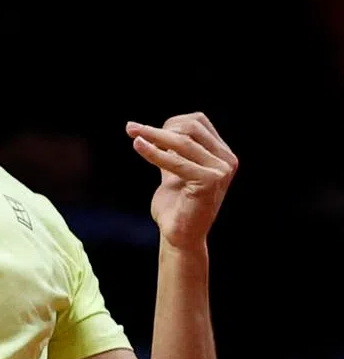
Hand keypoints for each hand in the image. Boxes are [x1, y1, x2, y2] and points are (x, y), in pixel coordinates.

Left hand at [126, 113, 237, 248]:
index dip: (170, 122)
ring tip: (132, 134)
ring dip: (153, 135)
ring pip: (182, 141)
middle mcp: (226, 160)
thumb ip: (172, 153)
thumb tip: (154, 130)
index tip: (144, 130)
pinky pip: (176, 161)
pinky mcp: (210, 181)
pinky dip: (154, 152)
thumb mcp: (174, 172)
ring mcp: (221, 170)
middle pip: (191, 127)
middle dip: (160, 127)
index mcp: (221, 154)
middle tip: (133, 130)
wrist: (180, 236)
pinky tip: (137, 145)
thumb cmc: (175, 206)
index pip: (198, 122)